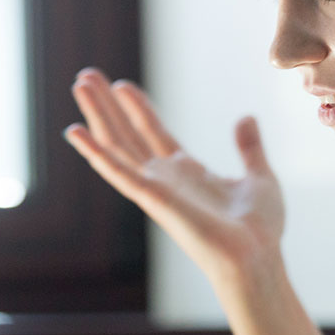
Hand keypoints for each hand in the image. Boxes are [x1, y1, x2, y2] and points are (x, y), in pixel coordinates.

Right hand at [65, 68, 285, 287]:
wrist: (256, 257)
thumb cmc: (260, 231)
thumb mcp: (260, 178)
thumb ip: (249, 148)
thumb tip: (246, 117)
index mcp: (187, 174)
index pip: (153, 133)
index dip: (137, 108)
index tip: (122, 85)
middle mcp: (165, 179)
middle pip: (127, 134)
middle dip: (106, 105)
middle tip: (85, 76)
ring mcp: (155, 188)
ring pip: (117, 144)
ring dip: (97, 114)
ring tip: (80, 83)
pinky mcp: (152, 198)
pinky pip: (117, 171)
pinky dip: (95, 152)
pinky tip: (74, 131)